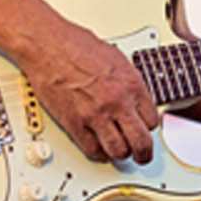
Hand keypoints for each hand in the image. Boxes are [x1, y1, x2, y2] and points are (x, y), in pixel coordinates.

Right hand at [17, 17, 158, 163]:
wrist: (48, 45)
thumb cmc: (75, 45)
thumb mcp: (116, 58)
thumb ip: (127, 82)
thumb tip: (134, 97)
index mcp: (130, 84)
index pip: (152, 121)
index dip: (147, 127)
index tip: (143, 128)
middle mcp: (116, 101)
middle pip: (141, 142)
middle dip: (143, 153)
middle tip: (141, 155)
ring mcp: (95, 114)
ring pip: (118, 151)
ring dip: (120, 154)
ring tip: (118, 152)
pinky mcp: (74, 123)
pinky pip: (92, 150)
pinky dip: (97, 152)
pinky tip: (98, 147)